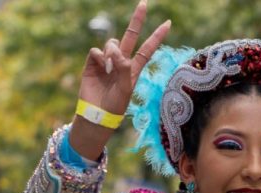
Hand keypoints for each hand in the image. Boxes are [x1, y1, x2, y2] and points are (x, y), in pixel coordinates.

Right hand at [70, 0, 170, 159]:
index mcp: (133, 69)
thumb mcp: (125, 89)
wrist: (96, 114)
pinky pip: (96, 51)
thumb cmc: (115, 106)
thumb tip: (115, 51)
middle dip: (137, 20)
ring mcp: (107, 62)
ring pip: (112, 43)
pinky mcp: (93, 63)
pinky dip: (99, 57)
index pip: (147, 49)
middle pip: (130, 36)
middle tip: (144, 3)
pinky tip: (100, 67)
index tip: (168, 23)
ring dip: (112, 50)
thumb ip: (124, 68)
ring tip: (110, 67)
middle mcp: (121, 62)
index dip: (157, 37)